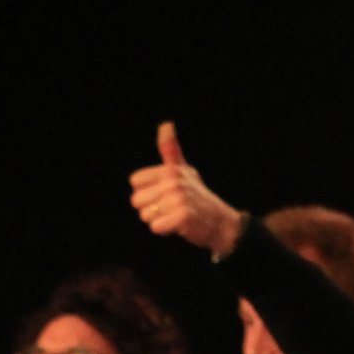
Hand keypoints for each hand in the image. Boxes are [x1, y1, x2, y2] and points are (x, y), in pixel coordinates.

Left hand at [129, 122, 245, 255]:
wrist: (219, 220)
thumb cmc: (196, 194)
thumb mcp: (183, 169)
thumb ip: (170, 149)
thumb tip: (165, 124)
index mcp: (170, 170)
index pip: (135, 182)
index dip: (145, 191)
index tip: (162, 193)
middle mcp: (174, 182)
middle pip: (136, 200)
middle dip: (150, 208)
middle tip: (169, 207)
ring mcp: (179, 199)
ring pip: (145, 216)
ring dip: (158, 219)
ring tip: (174, 215)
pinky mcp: (183, 217)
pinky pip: (156, 227)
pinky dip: (165, 230)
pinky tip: (178, 225)